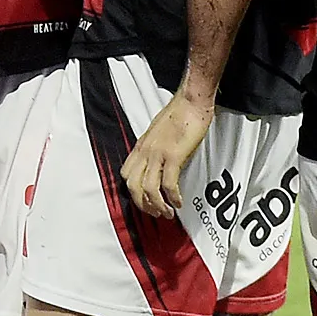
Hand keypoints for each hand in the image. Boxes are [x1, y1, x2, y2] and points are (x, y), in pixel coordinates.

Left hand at [121, 91, 215, 221]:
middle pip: (133, 186)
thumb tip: (158, 163)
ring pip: (148, 189)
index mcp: (141, 146)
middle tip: (155, 213)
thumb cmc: (180, 113)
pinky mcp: (173, 156)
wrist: (191, 102)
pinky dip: (172, 197)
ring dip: (157, 206)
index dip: (132, 191)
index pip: (126, 174)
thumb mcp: (159, 132)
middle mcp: (146, 151)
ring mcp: (157, 154)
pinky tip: (178, 202)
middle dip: (143, 204)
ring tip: (167, 213)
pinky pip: (168, 184)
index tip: (143, 199)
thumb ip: (155, 148)